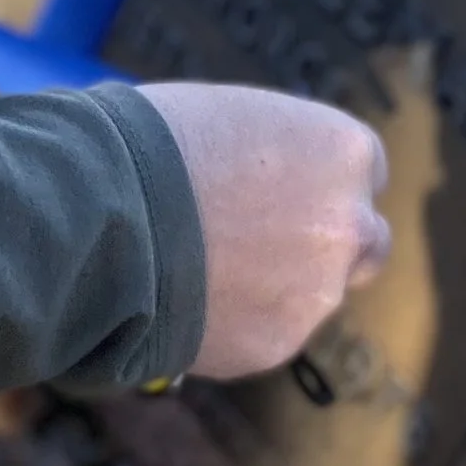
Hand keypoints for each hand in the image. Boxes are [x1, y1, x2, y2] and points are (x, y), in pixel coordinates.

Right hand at [140, 80, 390, 382]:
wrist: (99, 215)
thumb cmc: (148, 143)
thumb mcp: (226, 119)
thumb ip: (273, 154)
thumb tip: (267, 178)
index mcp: (343, 151)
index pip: (365, 171)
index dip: (322, 181)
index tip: (287, 188)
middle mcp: (349, 224)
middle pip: (364, 242)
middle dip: (327, 244)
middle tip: (266, 243)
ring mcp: (317, 293)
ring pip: (313, 295)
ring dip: (275, 288)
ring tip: (198, 270)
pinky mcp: (275, 346)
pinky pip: (265, 335)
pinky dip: (235, 324)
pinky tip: (183, 300)